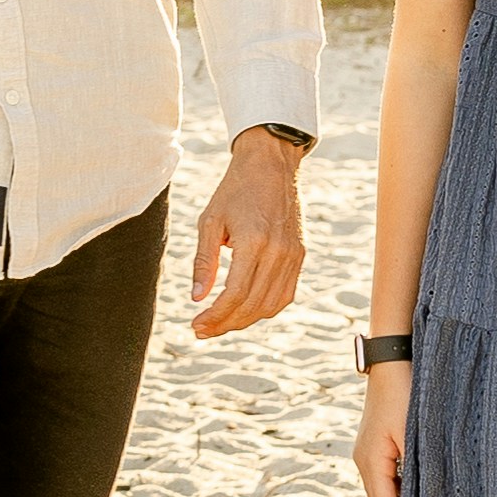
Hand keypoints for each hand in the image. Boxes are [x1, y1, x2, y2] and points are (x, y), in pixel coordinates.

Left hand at [185, 127, 306, 336]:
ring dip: (245, 320)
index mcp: (254, 242)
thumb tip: (197, 298)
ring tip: (220, 323)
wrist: (271, 166)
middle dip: (226, 323)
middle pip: (253, 305)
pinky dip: (265, 309)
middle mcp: (279, 252)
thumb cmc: (235, 190)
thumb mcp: (210, 221)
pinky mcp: (300, 255)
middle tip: (202, 330)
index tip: (196, 325)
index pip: (235, 294)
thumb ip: (204, 261)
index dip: (215, 316)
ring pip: (271, 305)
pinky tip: (244, 310)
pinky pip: (285, 294)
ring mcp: (293, 255)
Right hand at [351, 355, 408, 496]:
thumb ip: (416, 468)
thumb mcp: (414, 433)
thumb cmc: (405, 395)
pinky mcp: (373, 442)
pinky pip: (384, 475)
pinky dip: (398, 487)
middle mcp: (363, 460)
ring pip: (382, 489)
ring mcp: (366, 451)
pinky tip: (417, 489)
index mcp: (371, 462)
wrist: (392, 362)